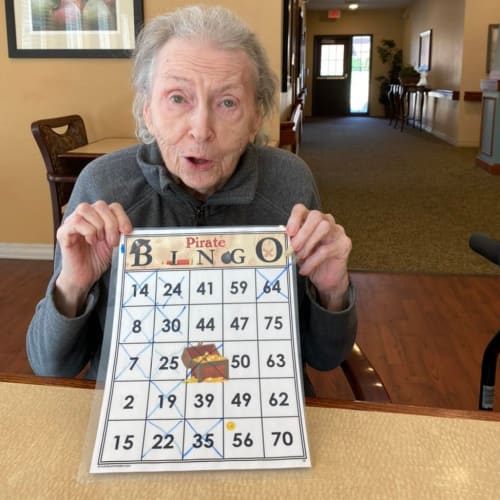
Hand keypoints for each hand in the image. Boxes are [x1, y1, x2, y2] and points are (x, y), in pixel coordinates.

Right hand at [54, 201, 131, 316]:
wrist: (84, 277)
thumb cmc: (98, 259)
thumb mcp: (114, 243)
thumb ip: (120, 233)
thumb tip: (130, 229)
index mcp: (98, 217)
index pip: (112, 206)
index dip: (122, 217)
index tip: (127, 231)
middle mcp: (84, 216)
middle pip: (100, 205)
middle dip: (111, 223)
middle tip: (113, 241)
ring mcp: (71, 222)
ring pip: (85, 209)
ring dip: (98, 226)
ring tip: (100, 240)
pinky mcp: (63, 232)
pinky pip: (76, 222)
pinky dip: (88, 231)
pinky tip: (91, 242)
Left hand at [286, 203, 350, 310]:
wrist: (326, 277)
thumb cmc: (310, 260)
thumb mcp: (297, 250)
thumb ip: (291, 242)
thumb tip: (283, 240)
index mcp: (311, 219)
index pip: (301, 209)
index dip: (294, 218)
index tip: (289, 232)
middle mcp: (326, 220)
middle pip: (315, 216)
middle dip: (303, 232)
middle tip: (294, 247)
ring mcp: (337, 231)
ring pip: (324, 227)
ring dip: (308, 244)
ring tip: (300, 258)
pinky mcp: (344, 244)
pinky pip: (326, 249)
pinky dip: (312, 261)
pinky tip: (305, 269)